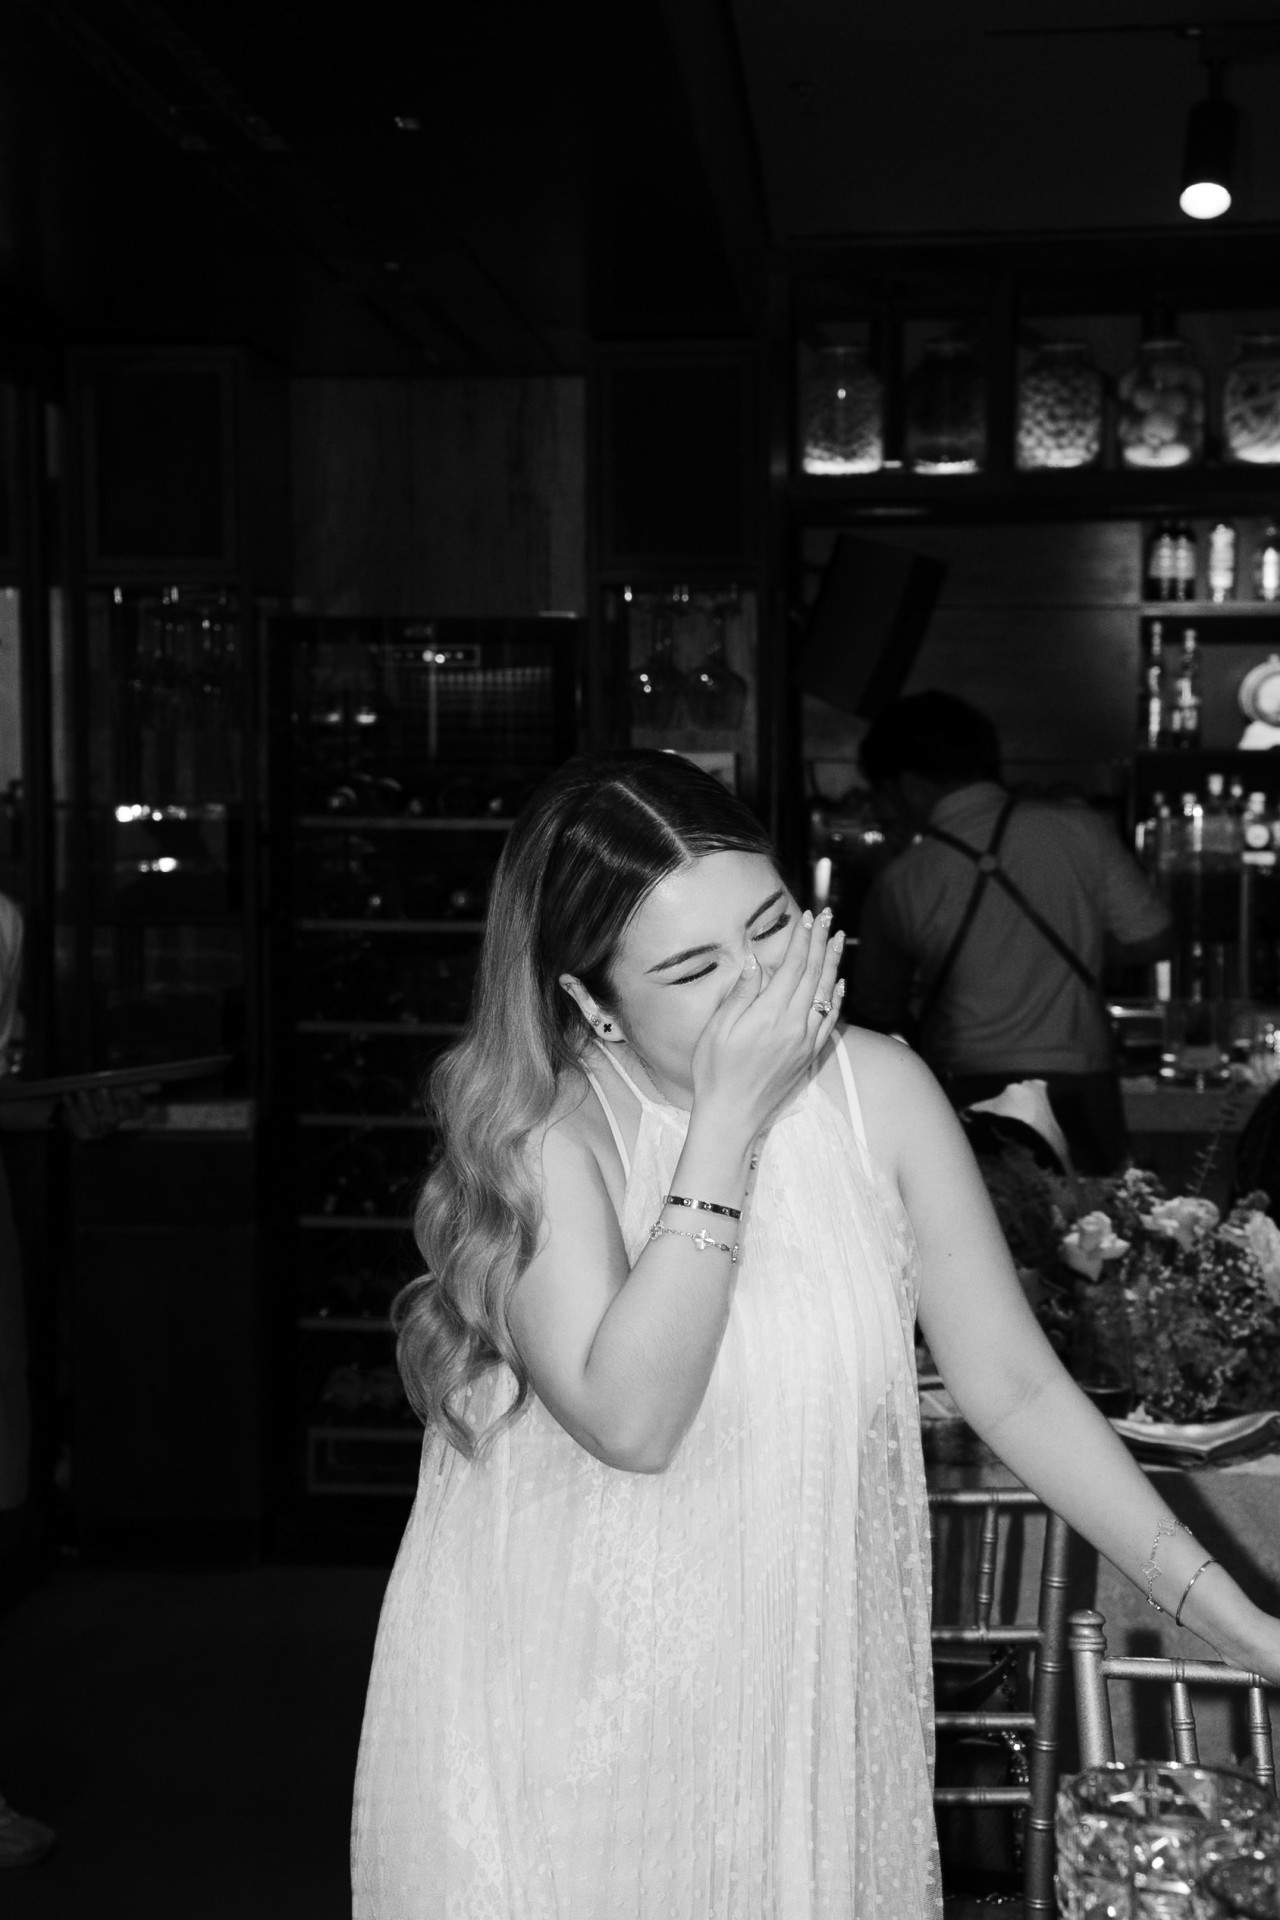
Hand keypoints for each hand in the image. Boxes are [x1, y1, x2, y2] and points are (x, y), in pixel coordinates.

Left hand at [60, 1086, 144, 1140]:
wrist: (76, 1116)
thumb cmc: (95, 1097)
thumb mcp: (106, 1089)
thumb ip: (113, 1083)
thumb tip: (120, 1075)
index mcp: (122, 1114)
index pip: (136, 1113)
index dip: (136, 1104)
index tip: (133, 1090)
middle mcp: (111, 1125)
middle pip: (113, 1119)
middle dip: (108, 1104)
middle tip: (103, 1089)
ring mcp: (97, 1132)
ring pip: (93, 1123)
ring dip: (87, 1105)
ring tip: (81, 1091)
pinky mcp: (81, 1134)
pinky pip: (75, 1121)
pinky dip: (70, 1107)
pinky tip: (66, 1096)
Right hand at [690, 907, 843, 1137]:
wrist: (733, 1116)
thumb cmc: (716, 1072)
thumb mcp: (719, 1029)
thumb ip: (742, 993)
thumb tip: (756, 962)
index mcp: (769, 1014)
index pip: (793, 966)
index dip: (802, 939)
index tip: (807, 917)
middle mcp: (794, 1025)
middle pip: (814, 974)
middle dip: (822, 941)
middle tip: (828, 917)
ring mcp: (805, 1040)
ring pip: (827, 993)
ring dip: (834, 963)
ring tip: (839, 939)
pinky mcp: (809, 1054)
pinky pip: (830, 1020)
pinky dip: (838, 998)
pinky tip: (840, 983)